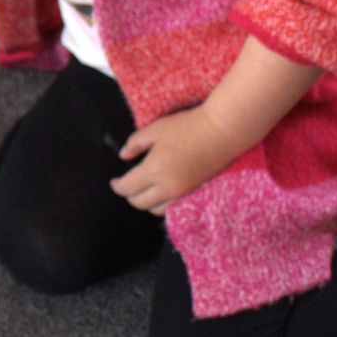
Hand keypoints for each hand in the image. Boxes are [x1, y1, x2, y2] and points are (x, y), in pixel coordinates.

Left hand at [111, 106, 243, 215]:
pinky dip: (162, 204)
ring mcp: (182, 193)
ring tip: (143, 189)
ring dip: (146, 202)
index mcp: (153, 170)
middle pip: (139, 203)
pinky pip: (171, 207)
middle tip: (126, 185)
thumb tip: (123, 155)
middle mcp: (166, 187)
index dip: (117, 186)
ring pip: (156, 209)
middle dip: (129, 195)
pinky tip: (161, 191)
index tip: (114, 181)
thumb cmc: (187, 127)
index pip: (127, 188)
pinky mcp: (194, 193)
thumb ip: (135, 143)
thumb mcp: (155, 129)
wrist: (222, 132)